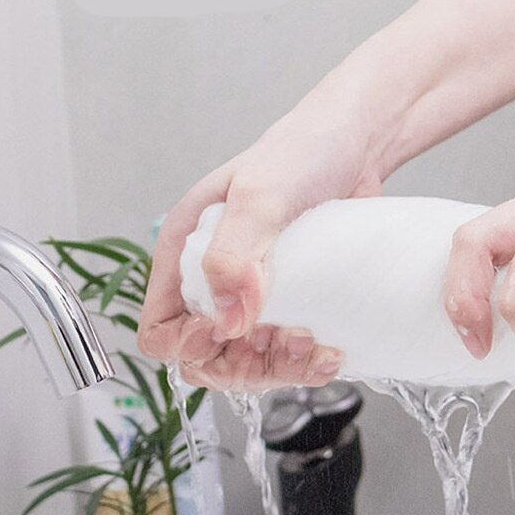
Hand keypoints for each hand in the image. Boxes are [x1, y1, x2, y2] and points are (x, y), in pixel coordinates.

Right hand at [138, 95, 382, 390]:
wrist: (355, 146)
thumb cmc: (300, 154)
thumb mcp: (259, 196)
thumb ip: (234, 255)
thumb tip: (227, 321)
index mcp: (187, 254)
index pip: (160, 327)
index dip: (185, 345)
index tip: (227, 335)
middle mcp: (216, 280)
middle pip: (207, 357)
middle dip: (242, 366)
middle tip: (284, 343)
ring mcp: (256, 295)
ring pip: (250, 362)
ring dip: (279, 368)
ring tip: (314, 345)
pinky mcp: (294, 302)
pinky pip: (289, 352)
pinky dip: (308, 364)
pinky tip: (331, 352)